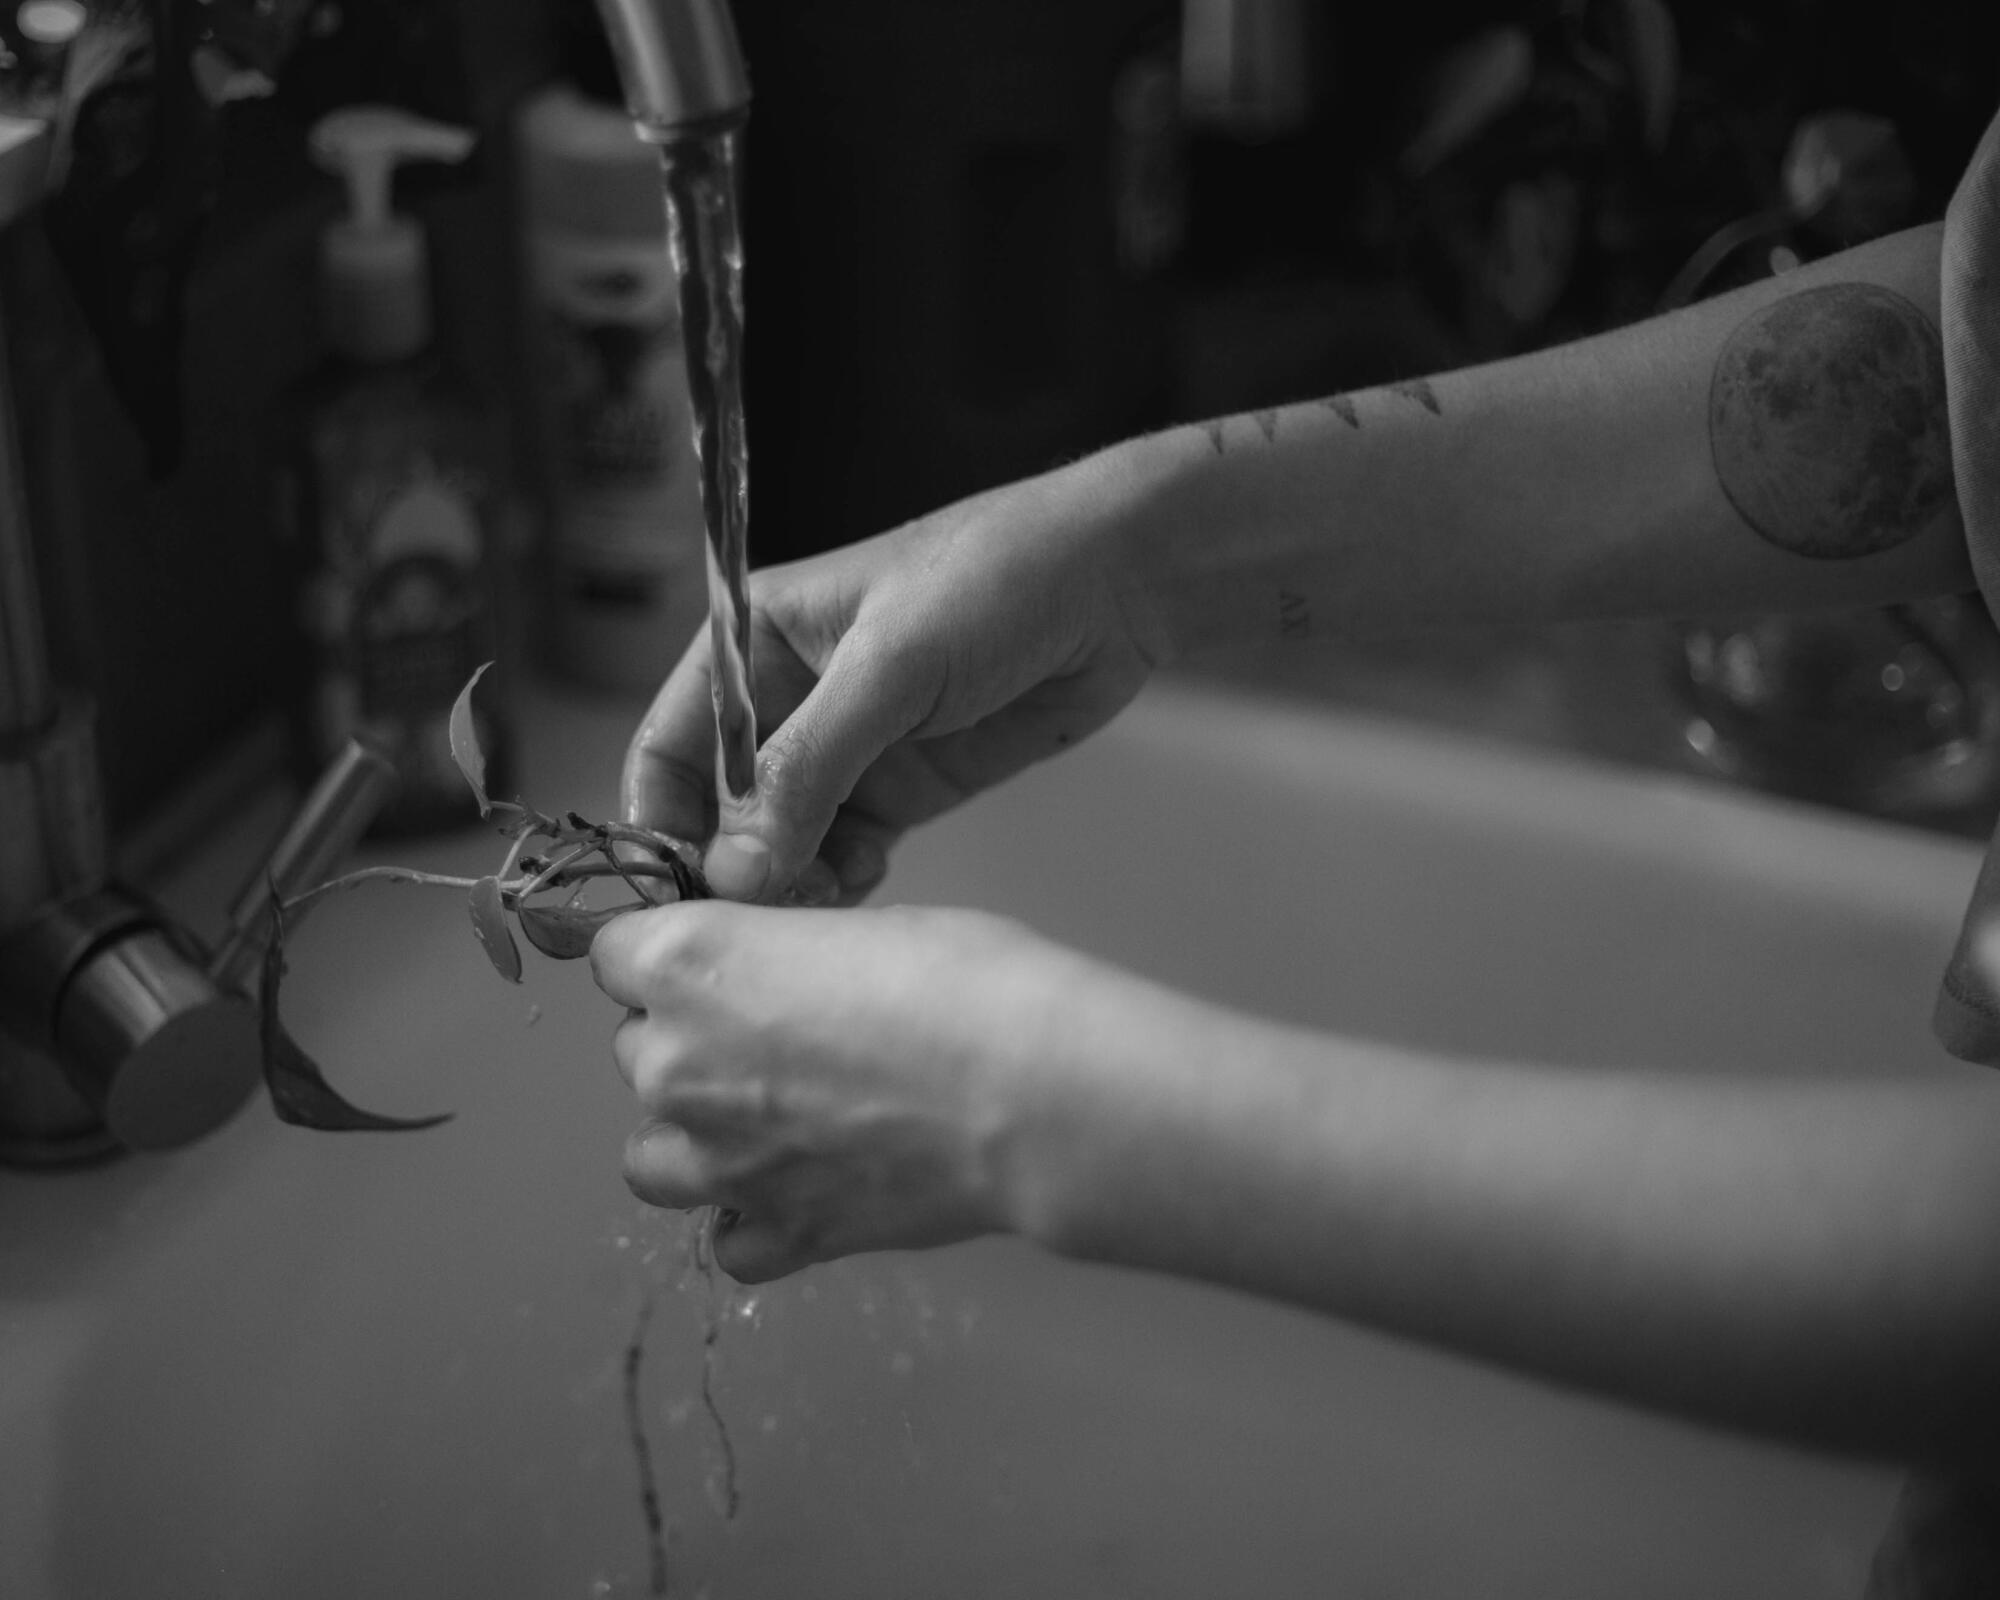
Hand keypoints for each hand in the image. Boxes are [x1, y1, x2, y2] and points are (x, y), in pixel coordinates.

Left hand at [590, 899, 1096, 1280]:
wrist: (1033, 1094)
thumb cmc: (966, 978)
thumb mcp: (867, 924)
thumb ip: (790, 958)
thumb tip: (786, 984)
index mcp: (689, 965)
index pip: (616, 954)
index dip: (673, 954)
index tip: (728, 961)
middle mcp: (674, 1065)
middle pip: (637, 1050)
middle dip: (694, 1041)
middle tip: (788, 1036)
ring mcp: (717, 1164)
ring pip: (650, 1158)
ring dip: (694, 1139)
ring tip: (771, 1123)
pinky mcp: (779, 1235)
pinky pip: (728, 1239)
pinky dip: (754, 1220)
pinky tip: (805, 1190)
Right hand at [622, 464, 1165, 903]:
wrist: (1118, 583)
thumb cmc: (993, 582)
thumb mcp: (889, 666)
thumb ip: (806, 768)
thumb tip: (734, 868)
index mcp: (752, 643)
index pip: (670, 746)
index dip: (658, 822)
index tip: (670, 896)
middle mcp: (786, 702)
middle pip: (718, 809)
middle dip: (725, 868)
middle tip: (749, 926)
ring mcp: (848, 752)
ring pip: (781, 843)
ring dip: (784, 886)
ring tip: (810, 912)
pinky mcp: (904, 789)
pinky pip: (845, 855)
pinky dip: (839, 885)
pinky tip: (856, 896)